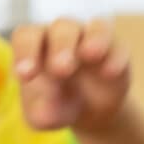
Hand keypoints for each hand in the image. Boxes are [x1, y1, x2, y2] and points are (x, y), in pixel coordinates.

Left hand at [11, 18, 130, 131]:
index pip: (27, 36)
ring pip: (95, 28)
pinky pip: (118, 47)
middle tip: (61, 69)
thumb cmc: (56, 106)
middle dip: (61, 47)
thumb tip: (52, 97)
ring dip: (93, 39)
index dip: (25, 51)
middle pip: (62, 28)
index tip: (25, 75)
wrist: (89, 111)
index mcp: (36, 44)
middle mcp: (64, 35)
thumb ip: (43, 109)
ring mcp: (93, 39)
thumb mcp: (44, 116)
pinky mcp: (117, 51)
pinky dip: (115, 57)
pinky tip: (110, 73)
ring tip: (90, 55)